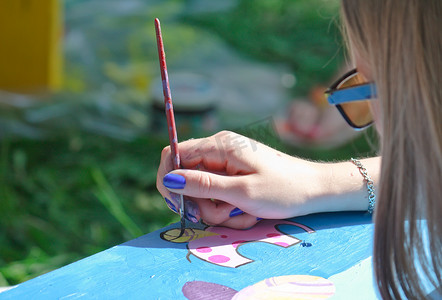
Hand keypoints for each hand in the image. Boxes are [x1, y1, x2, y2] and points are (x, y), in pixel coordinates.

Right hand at [156, 131, 327, 228]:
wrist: (316, 190)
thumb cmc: (284, 190)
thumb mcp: (241, 192)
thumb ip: (203, 185)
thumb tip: (170, 180)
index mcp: (219, 145)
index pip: (174, 154)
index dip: (169, 180)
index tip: (179, 206)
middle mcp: (219, 149)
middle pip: (187, 176)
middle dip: (200, 202)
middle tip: (223, 215)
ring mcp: (227, 161)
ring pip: (202, 189)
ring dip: (216, 209)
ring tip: (242, 215)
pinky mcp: (234, 174)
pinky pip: (218, 192)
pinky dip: (227, 208)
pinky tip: (246, 213)